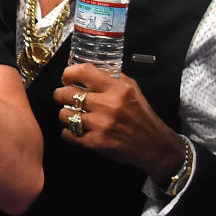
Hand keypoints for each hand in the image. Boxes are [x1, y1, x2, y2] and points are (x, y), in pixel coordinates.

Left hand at [55, 64, 186, 182]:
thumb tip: (88, 70)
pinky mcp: (96, 142)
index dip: (69, 73)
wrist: (155, 145)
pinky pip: (68, 134)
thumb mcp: (132, 89)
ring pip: (64, 115)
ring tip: (72, 115)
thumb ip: (111, 77)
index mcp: (118, 88)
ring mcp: (101, 124)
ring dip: (65, 115)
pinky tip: (77, 131)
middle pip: (67, 94)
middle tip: (63, 97)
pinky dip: (69, 133)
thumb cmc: (141, 116)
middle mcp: (109, 105)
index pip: (84, 71)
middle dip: (60, 95)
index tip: (66, 78)